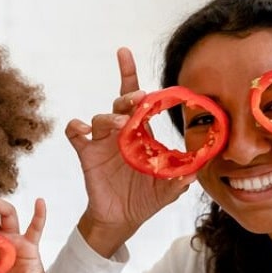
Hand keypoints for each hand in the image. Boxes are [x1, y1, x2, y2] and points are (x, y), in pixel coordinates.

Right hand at [66, 47, 194, 256]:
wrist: (121, 219)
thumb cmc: (145, 199)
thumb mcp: (168, 190)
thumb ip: (181, 179)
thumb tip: (196, 172)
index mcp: (141, 133)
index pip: (138, 99)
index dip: (130, 74)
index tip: (123, 53)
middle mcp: (121, 132)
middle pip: (120, 102)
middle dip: (128, 96)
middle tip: (138, 100)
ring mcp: (102, 142)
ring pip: (100, 117)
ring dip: (109, 117)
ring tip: (120, 126)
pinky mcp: (87, 155)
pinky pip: (75, 134)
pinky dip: (76, 127)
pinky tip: (84, 130)